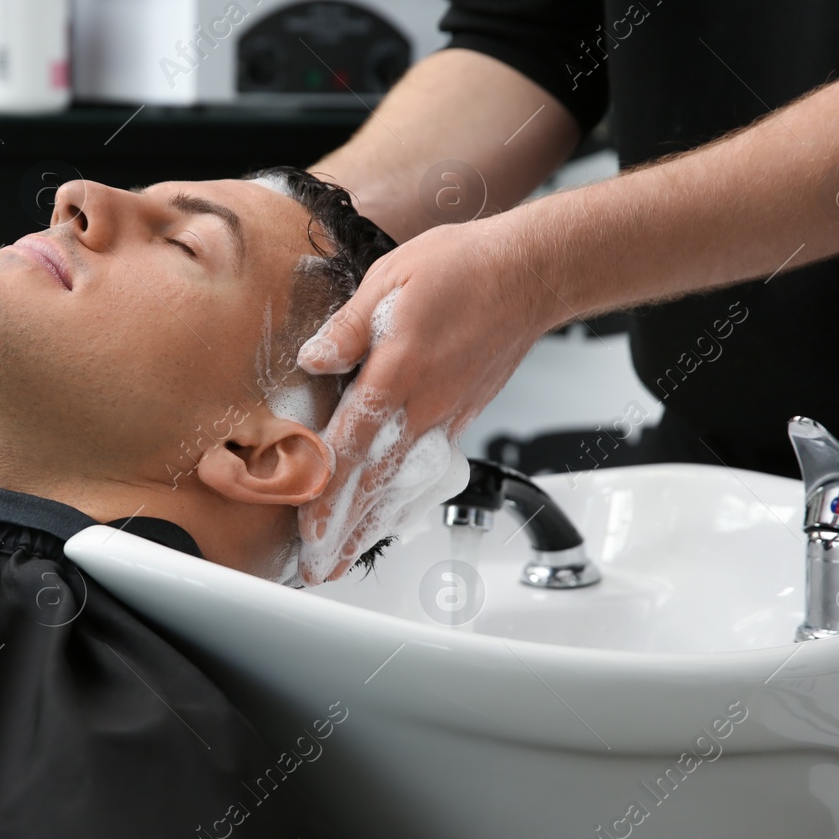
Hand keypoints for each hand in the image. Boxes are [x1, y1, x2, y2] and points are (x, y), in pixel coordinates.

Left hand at [295, 213, 554, 582]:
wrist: (531, 272)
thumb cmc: (464, 268)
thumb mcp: (388, 281)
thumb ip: (346, 328)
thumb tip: (312, 359)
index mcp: (397, 373)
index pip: (351, 446)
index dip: (326, 492)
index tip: (307, 529)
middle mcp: (424, 405)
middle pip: (376, 482)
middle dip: (345, 531)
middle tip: (320, 570)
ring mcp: (447, 415)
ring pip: (404, 484)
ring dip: (374, 526)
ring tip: (347, 559)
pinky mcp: (464, 415)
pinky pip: (428, 469)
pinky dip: (405, 501)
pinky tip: (390, 516)